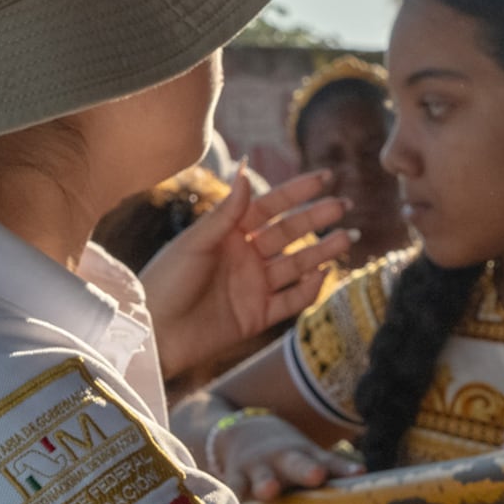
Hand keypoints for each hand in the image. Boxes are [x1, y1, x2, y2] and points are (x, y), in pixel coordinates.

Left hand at [146, 167, 351, 386]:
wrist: (154, 332)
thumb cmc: (166, 281)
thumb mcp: (196, 242)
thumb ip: (227, 212)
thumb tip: (248, 171)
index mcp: (228, 233)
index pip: (270, 206)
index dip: (298, 191)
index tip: (326, 177)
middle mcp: (244, 256)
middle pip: (289, 233)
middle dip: (317, 219)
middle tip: (345, 206)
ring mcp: (253, 286)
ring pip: (296, 264)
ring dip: (322, 251)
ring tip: (348, 238)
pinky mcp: (257, 316)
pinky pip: (290, 300)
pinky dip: (309, 289)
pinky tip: (324, 274)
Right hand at [208, 409, 361, 502]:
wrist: (245, 431)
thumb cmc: (289, 465)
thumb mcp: (311, 471)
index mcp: (311, 459)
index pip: (331, 464)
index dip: (345, 469)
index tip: (359, 473)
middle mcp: (286, 460)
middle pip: (298, 464)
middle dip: (307, 470)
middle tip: (317, 476)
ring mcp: (259, 467)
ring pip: (263, 476)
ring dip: (267, 483)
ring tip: (269, 491)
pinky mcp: (234, 475)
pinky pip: (233, 489)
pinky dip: (233, 498)